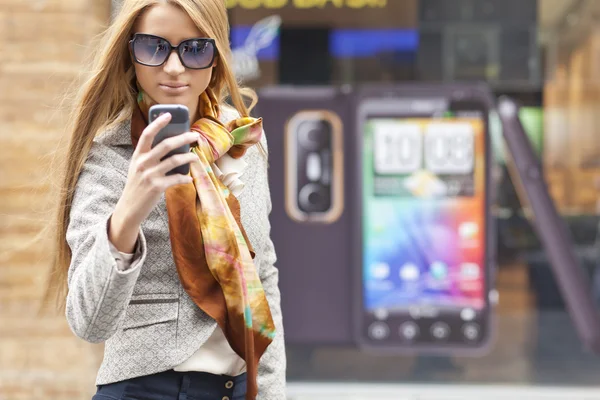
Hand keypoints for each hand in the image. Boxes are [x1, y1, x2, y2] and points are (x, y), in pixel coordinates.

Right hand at [109, 113, 198, 252]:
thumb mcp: (138, 167)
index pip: (147, 134)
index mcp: (138, 155)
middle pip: (166, 145)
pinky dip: (185, 178)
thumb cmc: (137, 185)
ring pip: (175, 160)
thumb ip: (149, 156)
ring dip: (189, 157)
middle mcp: (143, 163)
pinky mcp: (157, 187)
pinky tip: (189, 178)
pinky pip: (177, 178)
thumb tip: (172, 145)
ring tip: (196, 156)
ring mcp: (150, 175)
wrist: (129, 208)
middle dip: (183, 138)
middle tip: (195, 136)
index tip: (169, 114)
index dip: (158, 123)